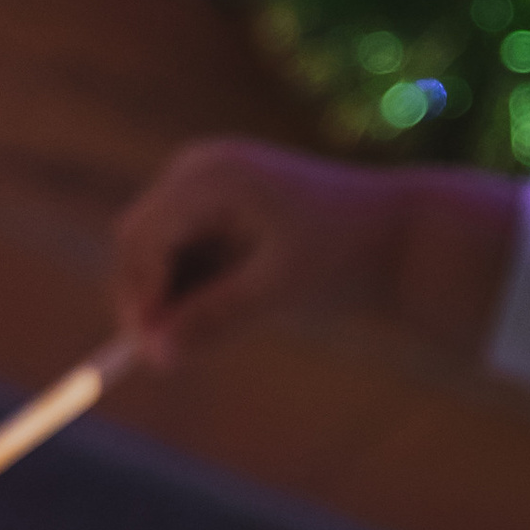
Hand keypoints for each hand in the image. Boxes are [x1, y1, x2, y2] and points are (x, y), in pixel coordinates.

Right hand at [112, 139, 520, 366]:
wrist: (393, 233)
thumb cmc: (343, 256)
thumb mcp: (279, 292)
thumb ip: (215, 319)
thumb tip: (155, 357)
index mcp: (215, 176)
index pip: (144, 239)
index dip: (140, 298)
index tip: (153, 356)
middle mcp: (198, 168)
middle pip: (136, 239)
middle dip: (144, 299)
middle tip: (164, 362)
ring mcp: (202, 180)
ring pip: (153, 249)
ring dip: (167, 295)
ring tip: (215, 333)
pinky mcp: (212, 202)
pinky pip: (179, 250)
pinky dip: (188, 285)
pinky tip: (231, 308)